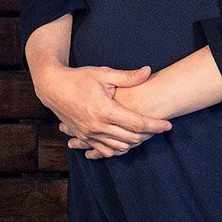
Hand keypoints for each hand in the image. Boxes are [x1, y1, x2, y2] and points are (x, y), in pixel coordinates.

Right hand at [35, 63, 171, 158]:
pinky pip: (104, 150)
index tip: (168, 125)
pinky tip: (125, 143)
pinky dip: (117, 149)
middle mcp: (98, 126)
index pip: (137, 123)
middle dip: (147, 135)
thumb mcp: (104, 74)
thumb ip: (127, 76)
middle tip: (158, 127)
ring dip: (134, 143)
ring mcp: (90, 134)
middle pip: (131, 138)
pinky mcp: (84, 137)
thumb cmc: (79, 78)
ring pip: (118, 147)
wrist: (53, 88)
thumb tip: (148, 71)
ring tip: (145, 135)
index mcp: (106, 110)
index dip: (155, 125)